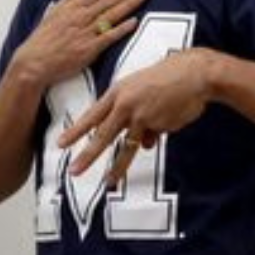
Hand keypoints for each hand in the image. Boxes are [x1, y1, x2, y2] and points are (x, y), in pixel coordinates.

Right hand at [9, 0, 151, 87]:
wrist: (34, 61)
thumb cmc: (44, 37)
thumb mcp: (56, 9)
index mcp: (74, 7)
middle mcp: (81, 17)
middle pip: (110, 0)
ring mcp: (85, 32)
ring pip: (111, 15)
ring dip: (129, 3)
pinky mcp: (88, 49)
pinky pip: (107, 37)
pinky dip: (121, 29)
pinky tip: (134, 21)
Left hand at [58, 48, 214, 186]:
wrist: (194, 73)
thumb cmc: (167, 79)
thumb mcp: (142, 92)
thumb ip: (137, 118)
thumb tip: (145, 145)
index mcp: (117, 93)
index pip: (91, 116)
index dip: (76, 131)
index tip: (60, 144)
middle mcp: (124, 105)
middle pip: (102, 134)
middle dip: (87, 155)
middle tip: (74, 171)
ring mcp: (140, 115)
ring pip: (126, 146)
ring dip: (118, 167)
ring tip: (109, 181)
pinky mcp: (158, 124)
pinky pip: (155, 136)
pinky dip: (162, 130)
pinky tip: (172, 114)